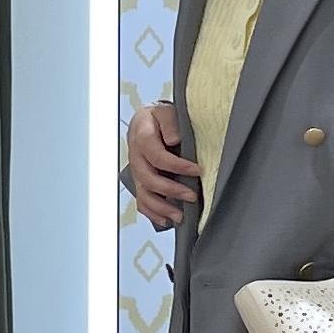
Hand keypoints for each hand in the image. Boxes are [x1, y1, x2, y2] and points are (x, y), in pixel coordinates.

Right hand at [129, 104, 201, 230]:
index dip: (177, 166)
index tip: (197, 170)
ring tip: (180, 216)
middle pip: (148, 178)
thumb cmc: (160, 117)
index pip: (157, 156)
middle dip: (171, 190)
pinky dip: (152, 213)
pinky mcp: (140, 181)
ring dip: (161, 208)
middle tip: (192, 196)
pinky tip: (166, 220)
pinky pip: (142, 201)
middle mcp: (136, 156)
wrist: (148, 120)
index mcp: (141, 137)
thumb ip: (170, 123)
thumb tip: (174, 139)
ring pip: (143, 194)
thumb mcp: (166, 111)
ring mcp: (137, 171)